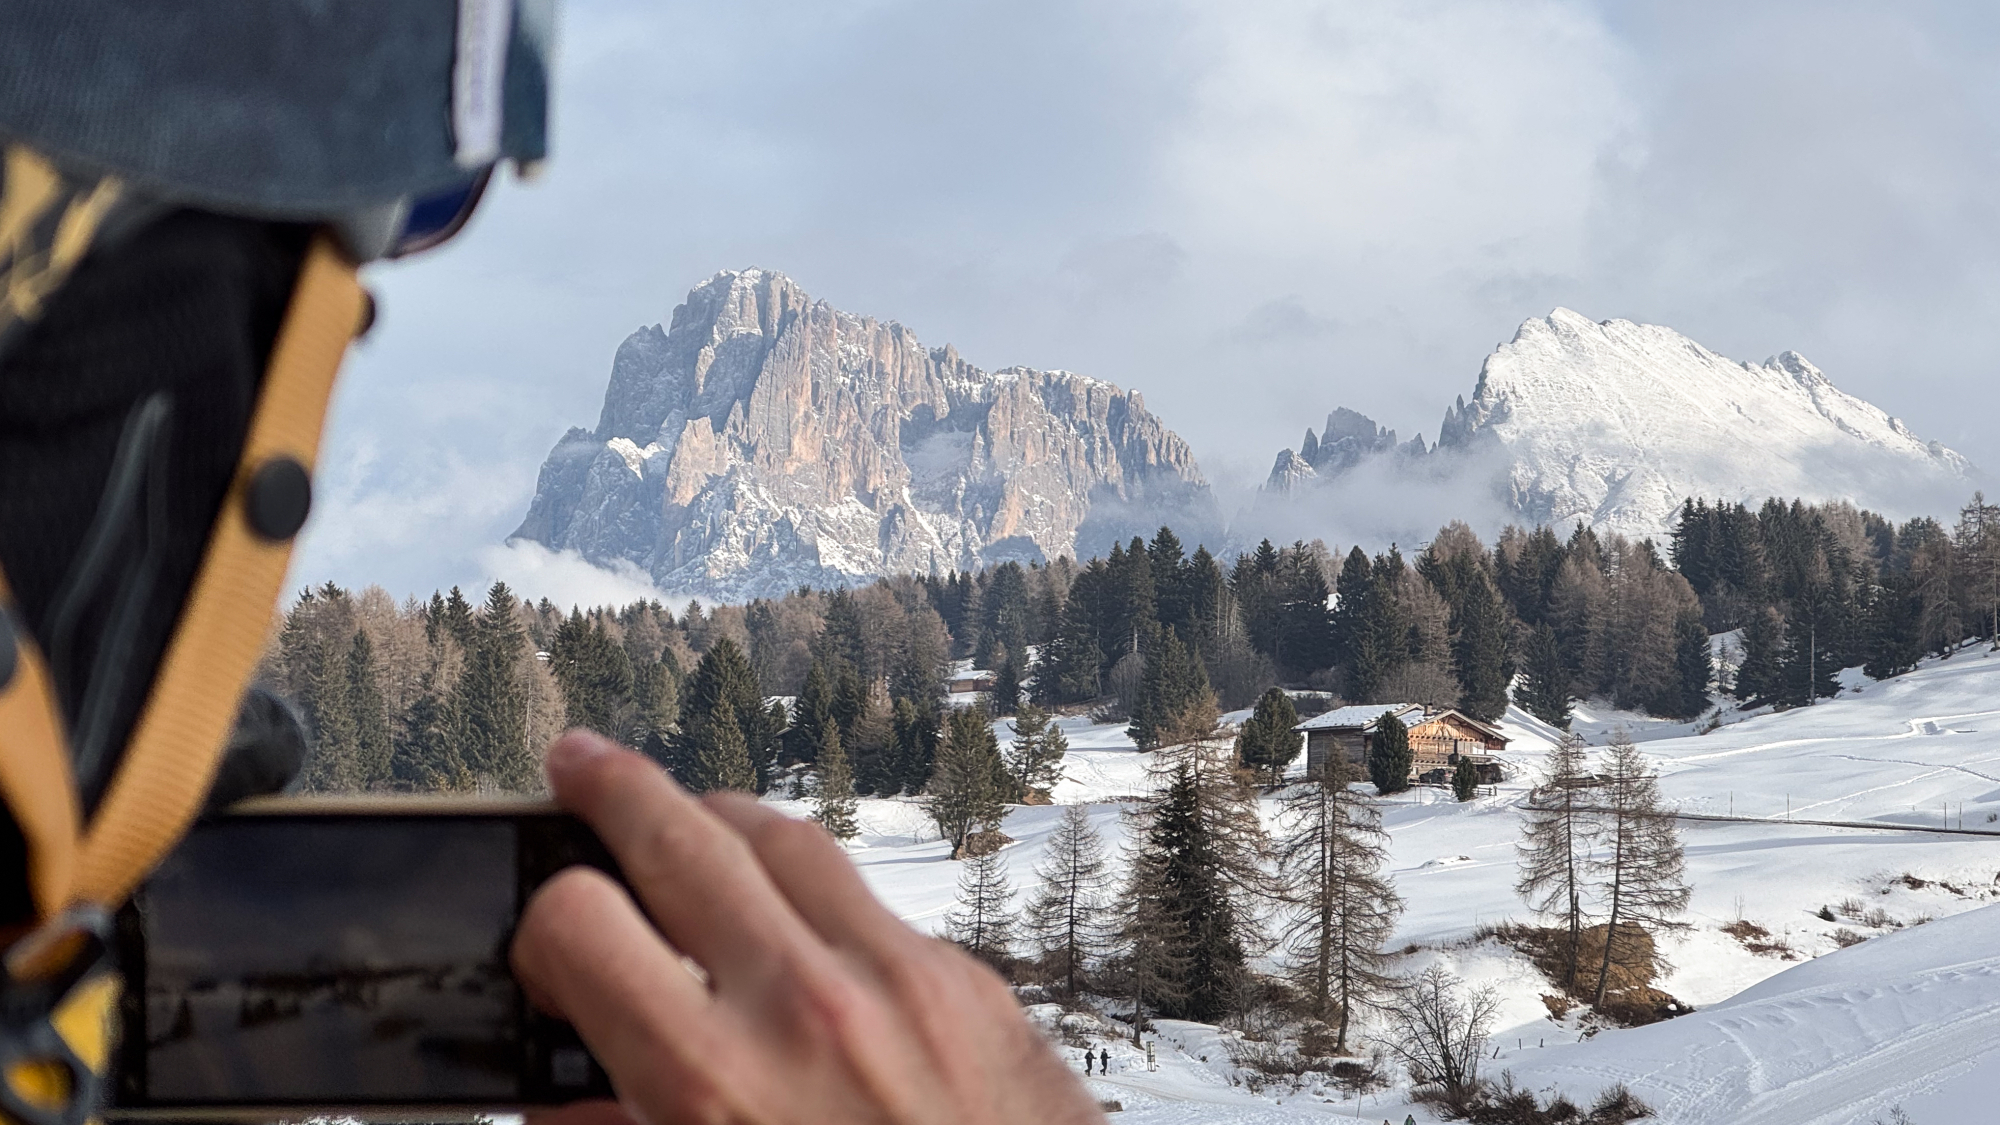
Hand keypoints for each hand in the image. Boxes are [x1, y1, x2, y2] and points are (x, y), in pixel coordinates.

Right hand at [511, 730, 1104, 1124]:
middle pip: (682, 836)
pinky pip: (878, 911)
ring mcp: (906, 985)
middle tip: (581, 763)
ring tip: (686, 809)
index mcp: (714, 1086)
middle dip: (615, 790)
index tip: (548, 945)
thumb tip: (572, 1094)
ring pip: (790, 843)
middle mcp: (809, 1009)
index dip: (544, 927)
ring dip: (723, 817)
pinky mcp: (978, 991)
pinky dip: (824, 905)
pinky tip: (804, 929)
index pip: (580, 922)